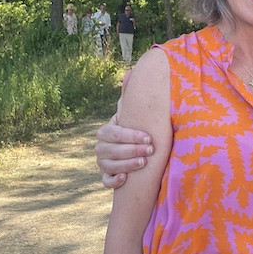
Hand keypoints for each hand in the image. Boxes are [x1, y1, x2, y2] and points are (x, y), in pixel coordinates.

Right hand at [95, 69, 153, 188]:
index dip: (130, 136)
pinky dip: (113, 181)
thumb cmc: (136, 130)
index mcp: (107, 131)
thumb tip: (130, 72)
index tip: (149, 138)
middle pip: (110, 150)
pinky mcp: (107, 177)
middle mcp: (101, 147)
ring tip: (143, 163)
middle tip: (150, 151)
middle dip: (131, 150)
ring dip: (126, 164)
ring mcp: (103, 162)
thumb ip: (130, 96)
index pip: (113, 133)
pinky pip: (105, 181)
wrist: (136, 151)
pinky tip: (125, 178)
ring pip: (108, 165)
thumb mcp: (133, 114)